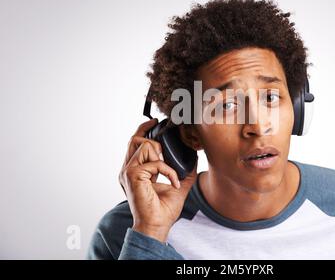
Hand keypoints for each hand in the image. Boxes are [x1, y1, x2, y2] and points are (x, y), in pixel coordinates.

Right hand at [119, 119, 197, 242]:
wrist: (157, 225)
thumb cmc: (163, 209)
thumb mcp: (178, 184)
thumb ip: (184, 170)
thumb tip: (194, 157)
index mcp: (135, 169)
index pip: (135, 142)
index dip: (143, 129)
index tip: (155, 123)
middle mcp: (128, 168)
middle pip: (135, 139)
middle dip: (154, 139)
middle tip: (167, 155)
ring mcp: (128, 171)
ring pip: (145, 145)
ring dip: (163, 157)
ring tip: (169, 171)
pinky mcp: (133, 175)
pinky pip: (155, 162)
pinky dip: (169, 170)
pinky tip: (173, 183)